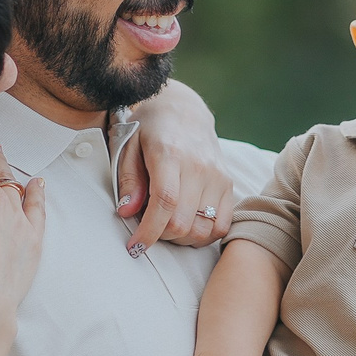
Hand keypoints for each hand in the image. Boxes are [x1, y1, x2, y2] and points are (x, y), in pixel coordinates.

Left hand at [117, 81, 233, 252]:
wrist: (184, 110)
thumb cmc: (150, 129)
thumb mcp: (128, 146)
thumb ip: (129, 180)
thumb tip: (127, 212)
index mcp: (170, 154)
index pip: (165, 203)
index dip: (149, 232)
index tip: (135, 246)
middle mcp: (199, 166)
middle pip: (183, 222)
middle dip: (161, 236)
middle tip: (149, 228)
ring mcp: (218, 176)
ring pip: (203, 229)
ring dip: (181, 238)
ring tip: (167, 225)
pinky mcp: (228, 184)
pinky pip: (222, 225)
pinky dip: (204, 235)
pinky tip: (188, 226)